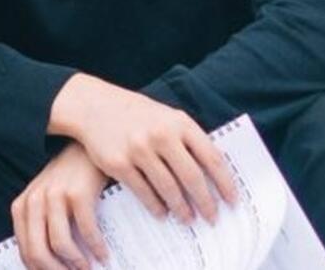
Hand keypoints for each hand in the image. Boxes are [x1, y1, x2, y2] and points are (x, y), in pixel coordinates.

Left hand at [12, 142, 108, 269]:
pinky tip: (103, 254)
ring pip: (59, 244)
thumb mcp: (48, 203)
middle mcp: (34, 201)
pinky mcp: (77, 193)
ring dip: (76, 263)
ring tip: (88, 268)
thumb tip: (51, 265)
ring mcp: (54, 196)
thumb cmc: (68, 181)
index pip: (25, 251)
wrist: (86, 149)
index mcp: (22, 207)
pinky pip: (86, 231)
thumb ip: (43, 227)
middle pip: (38, 252)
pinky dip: (96, 247)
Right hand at [49, 74, 237, 224]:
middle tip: (212, 217)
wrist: (92, 105)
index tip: (233, 201)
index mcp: (178, 122)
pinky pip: (144, 192)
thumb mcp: (165, 116)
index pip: (211, 157)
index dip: (225, 183)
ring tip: (188, 219)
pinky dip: (156, 206)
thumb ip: (187, 138)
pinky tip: (162, 212)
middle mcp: (160, 134)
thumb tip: (213, 173)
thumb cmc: (134, 113)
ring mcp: (138, 149)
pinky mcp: (118, 163)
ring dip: (182, 208)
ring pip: (169, 188)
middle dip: (206, 202)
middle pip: (192, 178)